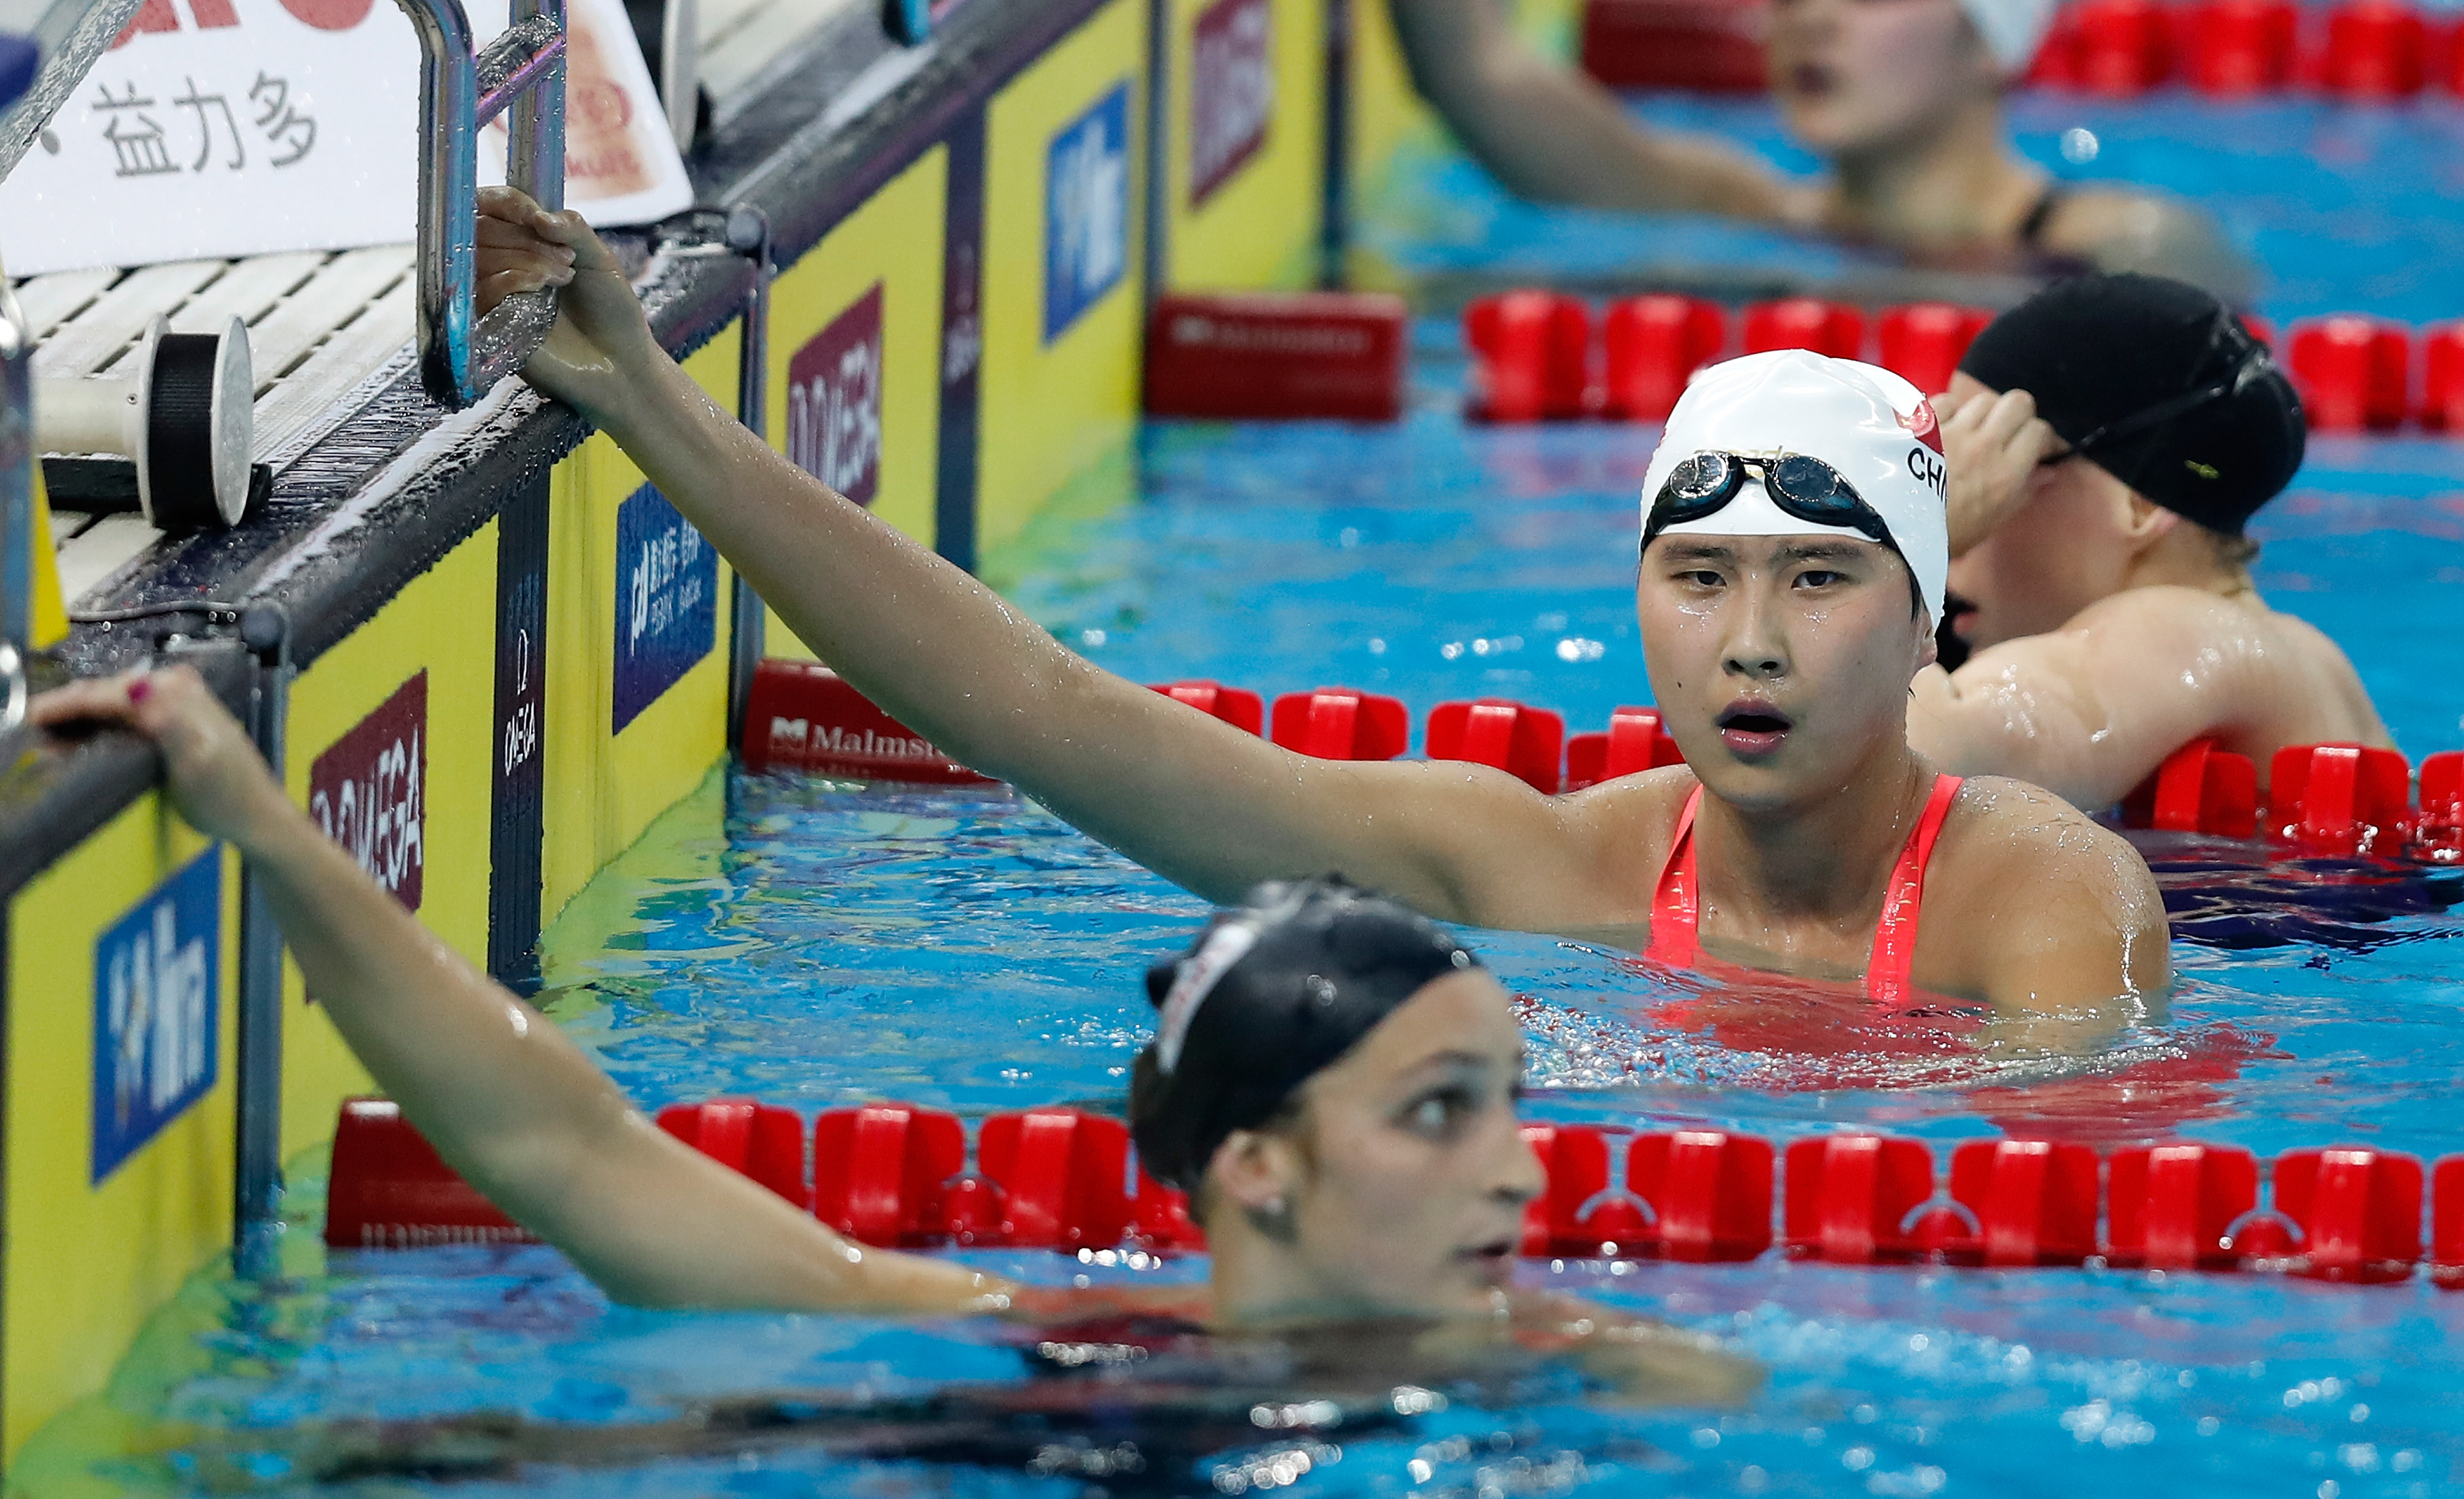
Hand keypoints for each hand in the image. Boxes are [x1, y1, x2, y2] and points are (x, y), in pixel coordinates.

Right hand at [31, 667, 288, 845]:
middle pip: (104, 695)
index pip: (105, 692)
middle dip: (65, 713)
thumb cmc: (227, 795)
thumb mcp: (194, 759)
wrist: (254, 815)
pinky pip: (123, 719)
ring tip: (45, 742)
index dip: (63, 706)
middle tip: (29, 732)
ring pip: (110, 706)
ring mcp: (174, 703)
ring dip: (77, 722)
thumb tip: (138, 687)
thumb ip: (168, 721)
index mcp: (175, 692)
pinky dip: (97, 730)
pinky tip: (76, 745)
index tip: (30, 720)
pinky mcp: (171, 720)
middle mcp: (175, 688)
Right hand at [476, 186, 662, 420]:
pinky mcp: (490, 327)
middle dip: (523, 236)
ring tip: (564, 276)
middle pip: (480, 229)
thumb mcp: (600, 258)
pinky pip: (484, 289)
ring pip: (481, 257)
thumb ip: (572, 227)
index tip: (533, 213)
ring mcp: (493, 297)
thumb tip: (538, 214)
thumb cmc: (612, 311)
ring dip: (526, 259)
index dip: (504, 202)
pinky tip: (544, 290)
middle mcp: (501, 267)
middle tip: (566, 258)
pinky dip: (515, 280)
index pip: (488, 207)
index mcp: (522, 243)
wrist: (622, 364)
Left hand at [1939, 385, 2059, 557]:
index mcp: (2005, 474)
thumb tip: (2049, 472)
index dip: (2039, 435)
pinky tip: (1941, 428)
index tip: (2032, 444)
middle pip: (2017, 402)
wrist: (1889, 533)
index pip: (2039, 431)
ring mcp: (1952, 432)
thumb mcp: (1990, 522)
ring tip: (1969, 430)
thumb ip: (2022, 493)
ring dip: (1981, 412)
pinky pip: (1946, 401)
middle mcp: (1984, 446)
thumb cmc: (1943, 535)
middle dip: (2016, 413)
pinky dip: (1947, 411)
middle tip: (2005, 429)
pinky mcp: (1922, 425)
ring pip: (1982, 400)